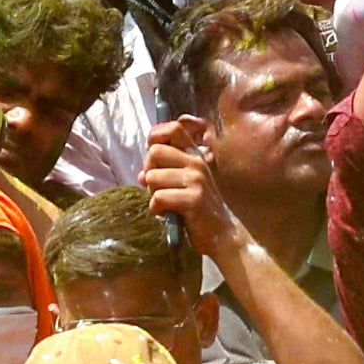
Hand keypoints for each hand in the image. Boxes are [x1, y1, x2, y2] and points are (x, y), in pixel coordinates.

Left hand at [141, 114, 244, 259]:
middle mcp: (196, 163)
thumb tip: (141, 175)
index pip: (174, 128)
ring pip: (153, 176)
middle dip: (149, 171)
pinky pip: (159, 197)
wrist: (222, 235)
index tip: (153, 160)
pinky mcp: (194, 199)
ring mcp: (197, 180)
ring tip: (164, 203)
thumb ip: (165, 172)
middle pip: (155, 151)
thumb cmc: (199, 209)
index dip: (156, 137)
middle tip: (156, 187)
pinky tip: (165, 213)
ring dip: (152, 193)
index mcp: (194, 156)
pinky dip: (156, 208)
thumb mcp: (185, 184)